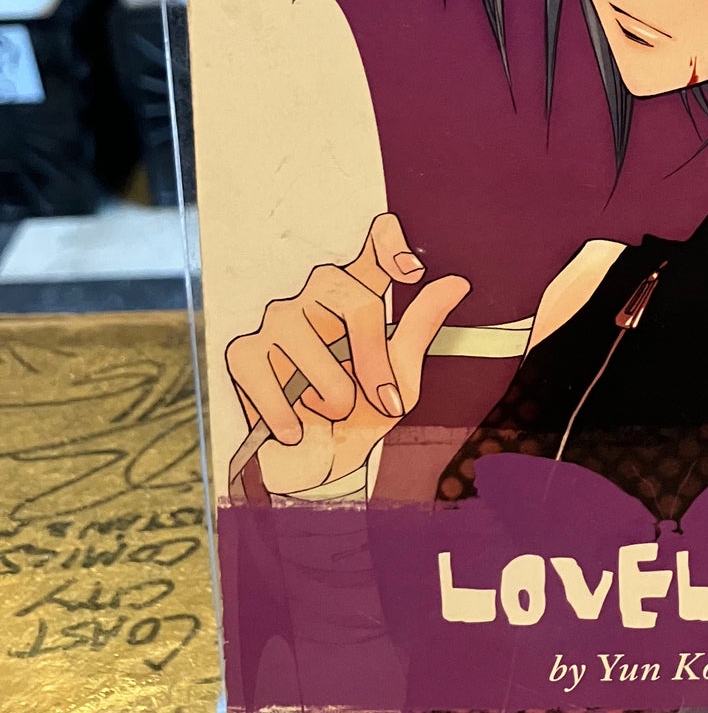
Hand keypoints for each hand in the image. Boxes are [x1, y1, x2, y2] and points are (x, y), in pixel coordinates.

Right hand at [226, 212, 468, 495]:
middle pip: (354, 298)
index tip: (410, 272)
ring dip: (330, 393)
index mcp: (358, 298)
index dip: (389, 244)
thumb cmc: (359, 418)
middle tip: (384, 403)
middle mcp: (316, 298)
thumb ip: (420, 328)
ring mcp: (277, 321)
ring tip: (329, 414)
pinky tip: (295, 430)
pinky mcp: (244, 352)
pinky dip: (285, 412)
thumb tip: (457, 282)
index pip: (373, 245)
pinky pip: (266, 373)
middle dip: (374, 360)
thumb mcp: (402, 380)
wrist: (315, 468)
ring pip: (309, 339)